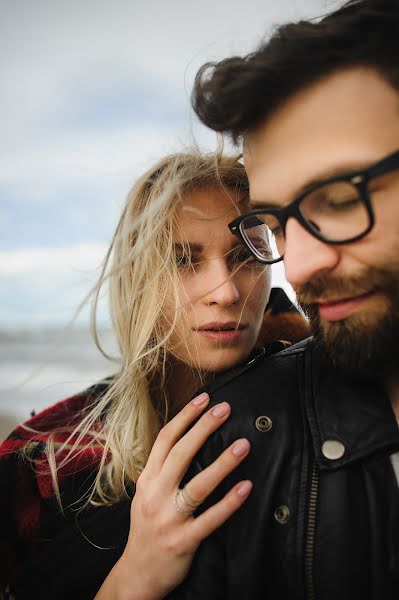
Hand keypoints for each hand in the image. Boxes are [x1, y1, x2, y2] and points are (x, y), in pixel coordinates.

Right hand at [94, 392, 251, 599]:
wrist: (137, 574)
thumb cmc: (147, 528)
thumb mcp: (146, 494)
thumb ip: (162, 469)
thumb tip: (188, 440)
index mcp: (147, 479)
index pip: (165, 440)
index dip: (185, 417)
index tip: (204, 399)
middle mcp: (156, 495)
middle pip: (181, 454)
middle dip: (203, 427)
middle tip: (225, 408)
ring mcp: (169, 518)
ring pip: (197, 485)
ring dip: (222, 463)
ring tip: (243, 445)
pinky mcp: (183, 540)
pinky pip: (210, 519)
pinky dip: (229, 503)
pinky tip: (246, 487)